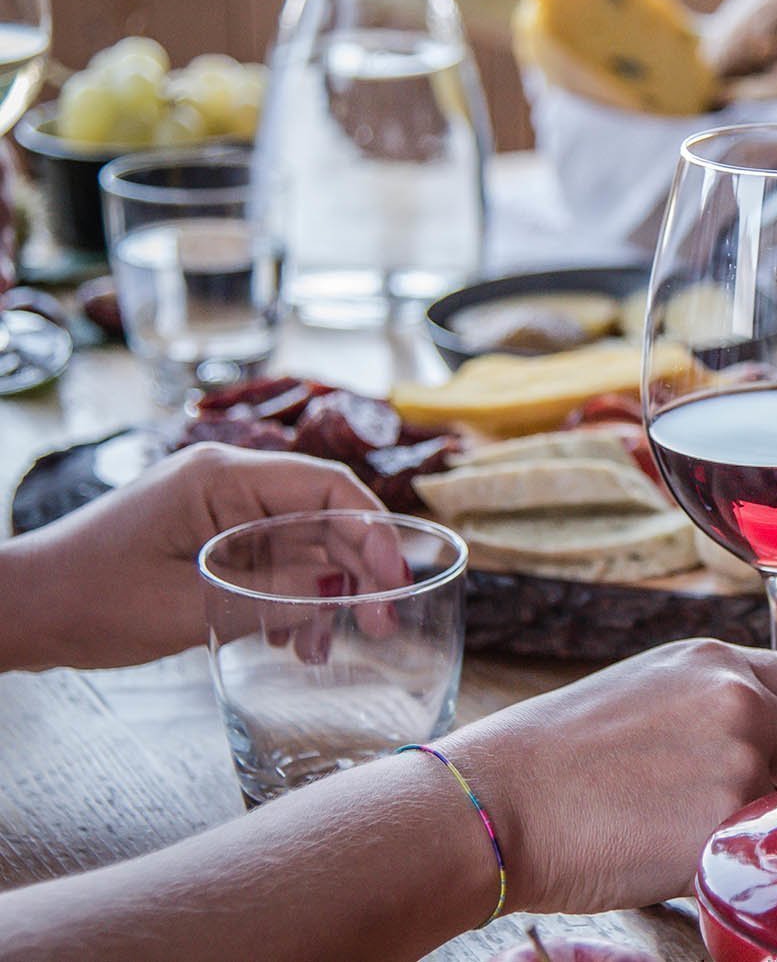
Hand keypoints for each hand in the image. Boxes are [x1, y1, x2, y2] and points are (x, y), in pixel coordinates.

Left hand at [8, 443, 384, 670]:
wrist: (20, 611)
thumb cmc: (88, 599)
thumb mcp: (190, 602)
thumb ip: (275, 593)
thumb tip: (344, 591)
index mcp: (222, 476)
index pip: (328, 486)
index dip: (373, 532)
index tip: (392, 584)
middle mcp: (228, 482)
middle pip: (324, 515)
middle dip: (358, 570)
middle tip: (380, 627)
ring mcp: (220, 510)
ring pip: (304, 543)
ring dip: (327, 591)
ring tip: (326, 648)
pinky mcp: (211, 538)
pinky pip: (274, 559)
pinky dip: (294, 596)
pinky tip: (293, 640)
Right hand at [441, 638, 776, 914]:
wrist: (496, 803)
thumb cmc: (550, 761)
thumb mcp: (645, 694)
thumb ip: (714, 704)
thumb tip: (767, 742)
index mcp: (715, 662)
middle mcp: (737, 698)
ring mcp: (738, 758)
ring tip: (726, 838)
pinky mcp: (724, 821)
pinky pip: (759, 847)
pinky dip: (740, 860)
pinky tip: (696, 864)